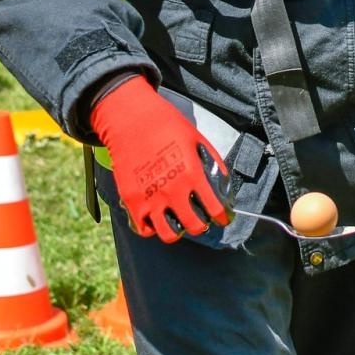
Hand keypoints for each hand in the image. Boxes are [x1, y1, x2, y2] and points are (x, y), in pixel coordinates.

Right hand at [89, 75, 229, 242]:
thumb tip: (222, 183)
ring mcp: (150, 198)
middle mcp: (172, 190)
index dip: (222, 216)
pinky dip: (152, 227)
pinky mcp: (131, 200)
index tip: (223, 217)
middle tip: (200, 218)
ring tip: (178, 220)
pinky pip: (144, 228)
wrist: (131, 119)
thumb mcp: (197, 139)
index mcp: (192, 174)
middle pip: (194, 226)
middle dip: (202, 225)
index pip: (214, 208)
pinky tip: (157, 216)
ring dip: (177, 230)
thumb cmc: (166, 125)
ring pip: (168, 234)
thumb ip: (212, 162)